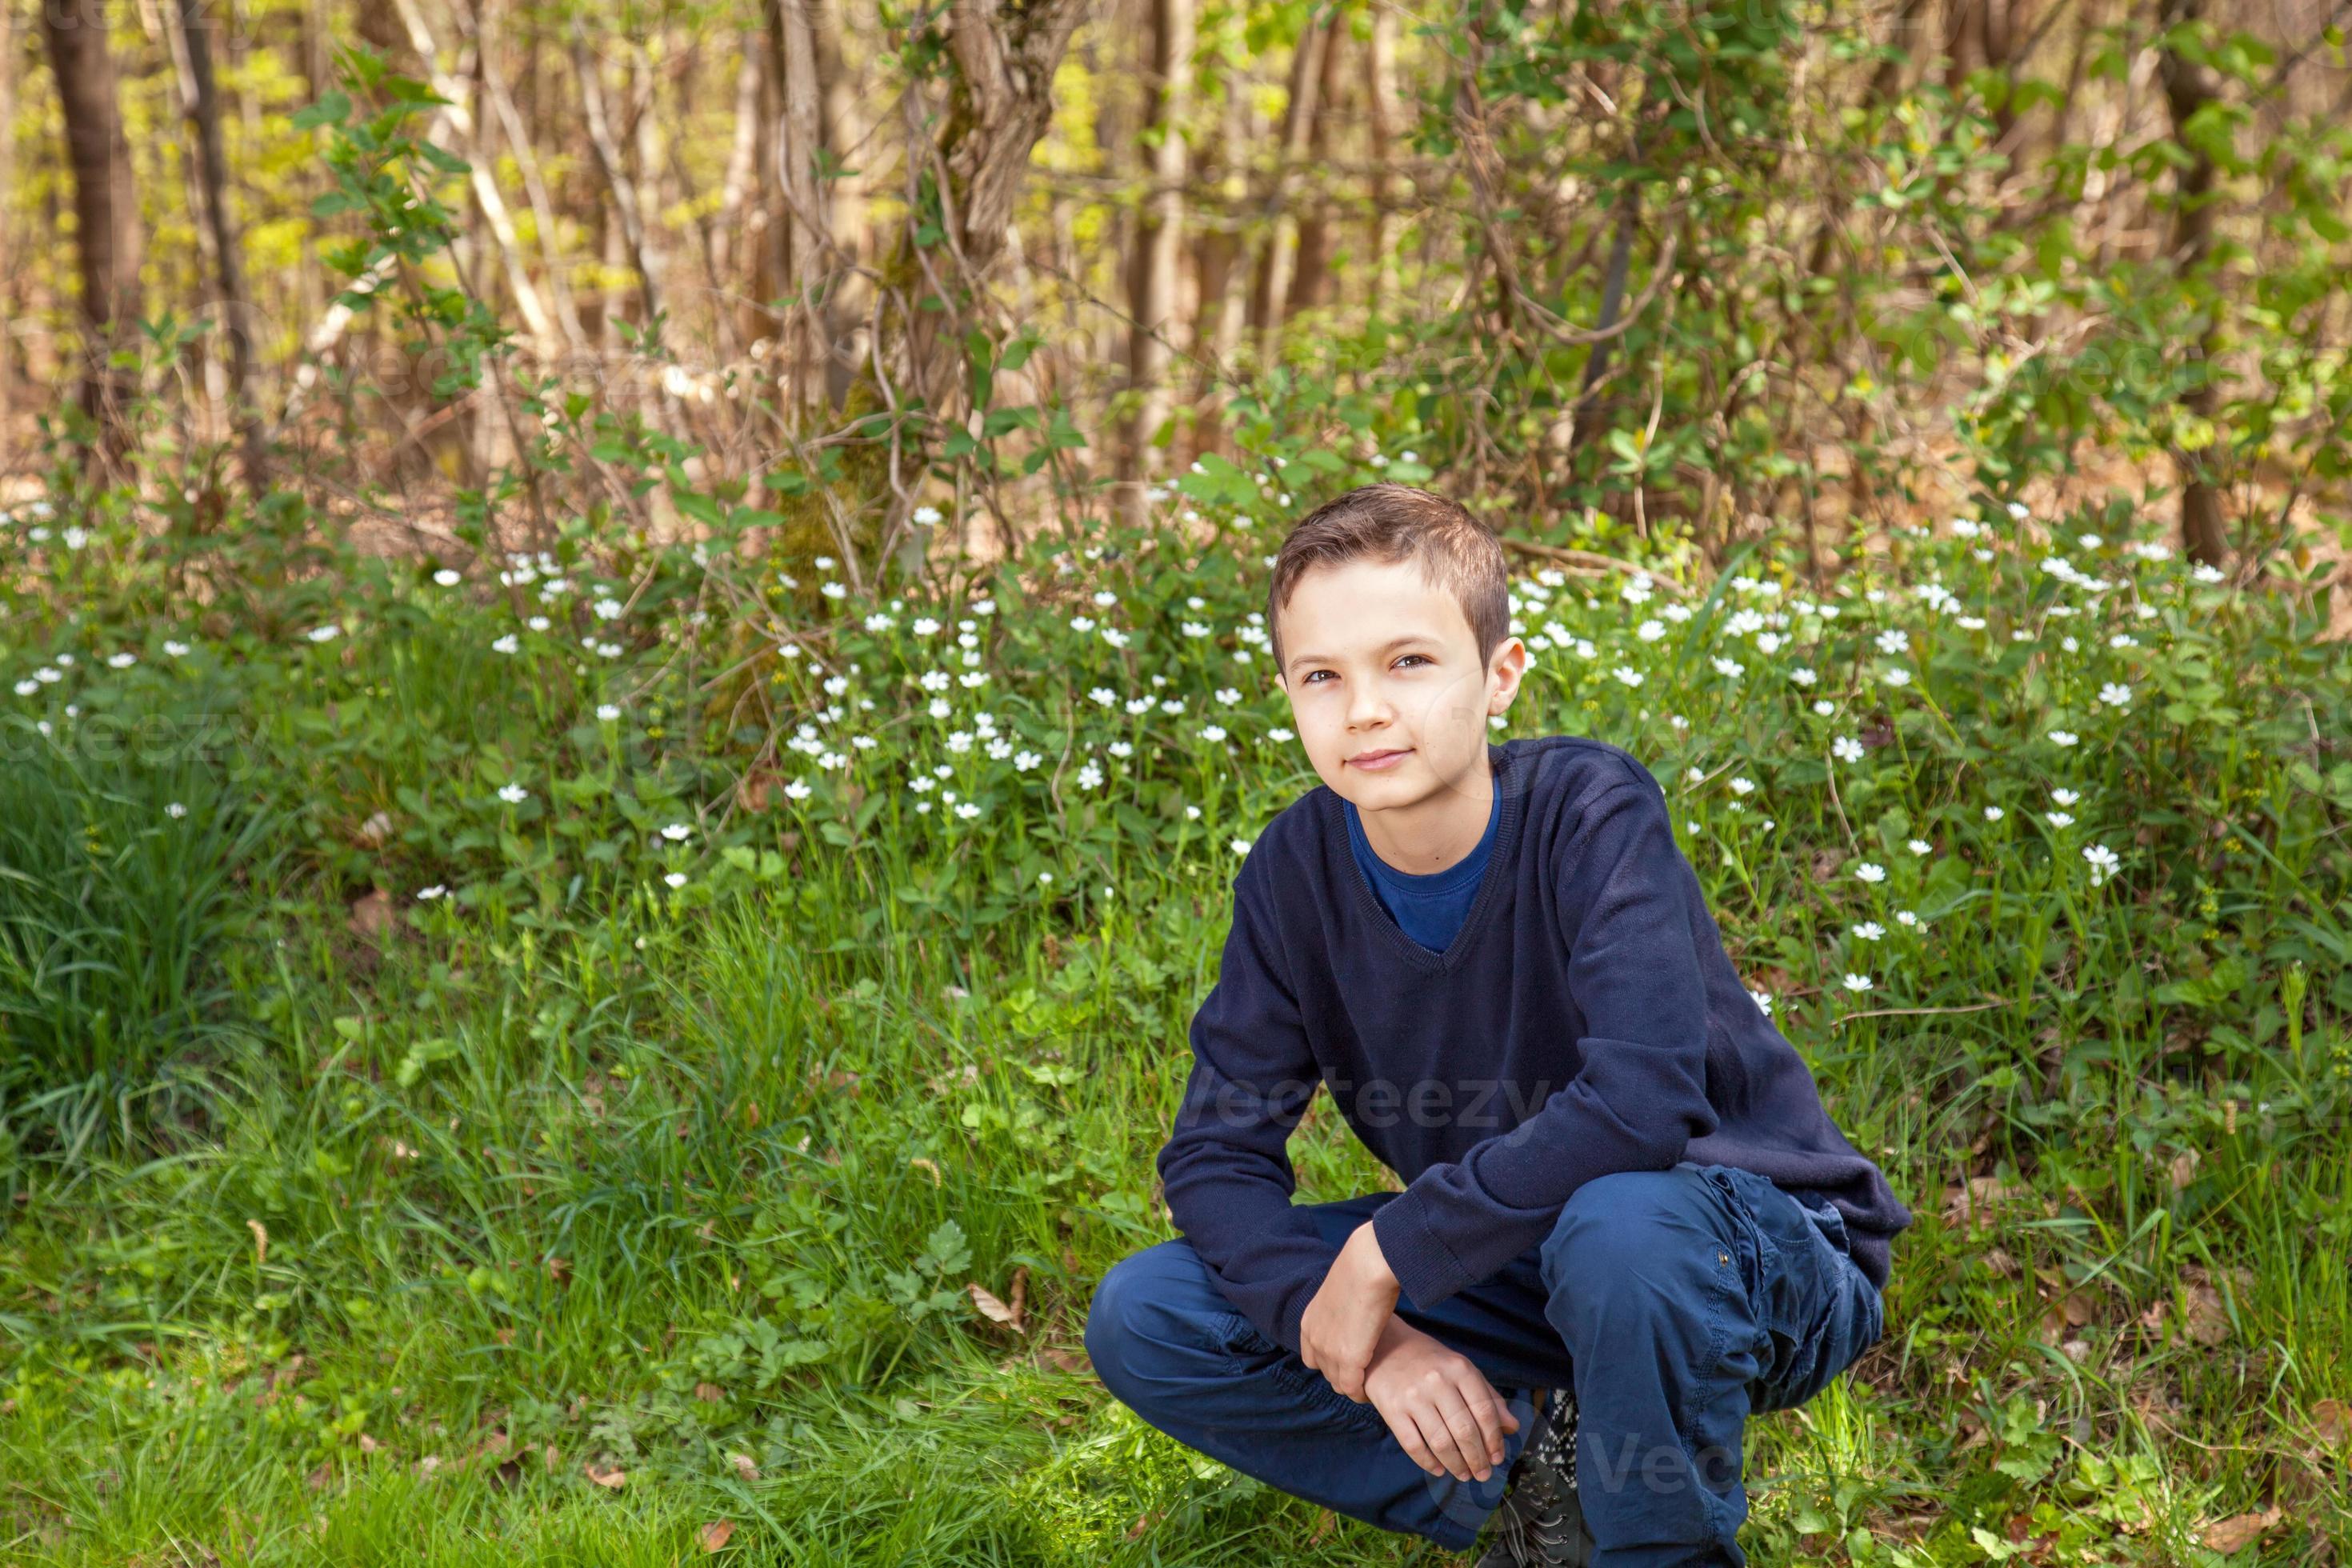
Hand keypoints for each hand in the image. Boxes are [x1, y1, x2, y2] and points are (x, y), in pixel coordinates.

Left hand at [1298, 1220, 1400, 1401]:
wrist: (1368, 1265)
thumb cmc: (1362, 1269)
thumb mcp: (1341, 1291)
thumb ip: (1342, 1308)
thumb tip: (1357, 1308)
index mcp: (1309, 1322)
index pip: (1313, 1358)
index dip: (1331, 1363)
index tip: (1350, 1362)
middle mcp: (1314, 1339)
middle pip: (1326, 1373)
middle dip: (1344, 1375)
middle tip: (1365, 1373)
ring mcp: (1328, 1351)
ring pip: (1339, 1384)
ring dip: (1354, 1384)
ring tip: (1371, 1380)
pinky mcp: (1348, 1359)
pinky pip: (1352, 1388)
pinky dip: (1362, 1391)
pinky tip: (1374, 1387)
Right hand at [1363, 1317, 1519, 1482]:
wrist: (1385, 1348)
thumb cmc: (1430, 1363)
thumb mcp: (1462, 1370)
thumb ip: (1488, 1397)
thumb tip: (1512, 1427)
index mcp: (1459, 1368)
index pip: (1484, 1410)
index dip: (1494, 1439)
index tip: (1497, 1457)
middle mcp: (1437, 1381)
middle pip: (1464, 1430)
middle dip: (1477, 1458)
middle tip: (1483, 1473)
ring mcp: (1413, 1396)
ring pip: (1440, 1441)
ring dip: (1456, 1465)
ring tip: (1464, 1474)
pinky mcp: (1392, 1409)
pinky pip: (1414, 1445)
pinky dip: (1429, 1463)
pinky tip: (1439, 1469)